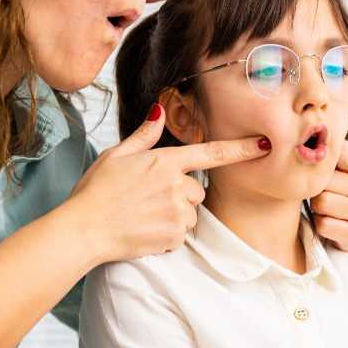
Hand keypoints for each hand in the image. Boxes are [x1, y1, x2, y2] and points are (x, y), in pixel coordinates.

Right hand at [65, 105, 270, 262]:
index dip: (241, 149)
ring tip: (144, 217)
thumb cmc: (95, 193)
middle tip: (148, 201)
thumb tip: (159, 111)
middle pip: (197, 191)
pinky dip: (167, 236)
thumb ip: (144, 136)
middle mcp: (175, 185)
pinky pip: (181, 235)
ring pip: (191, 214)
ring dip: (174, 217)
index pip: (212, 152)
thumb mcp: (116, 156)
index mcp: (164, 161)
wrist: (83, 230)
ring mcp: (176, 212)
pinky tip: (144, 232)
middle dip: (180, 196)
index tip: (264, 144)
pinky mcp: (173, 236)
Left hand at [310, 140, 347, 253]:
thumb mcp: (341, 176)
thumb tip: (311, 136)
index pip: (342, 152)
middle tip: (319, 195)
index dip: (324, 157)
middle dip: (315, 190)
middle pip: (324, 181)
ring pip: (322, 202)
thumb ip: (331, 159)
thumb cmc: (342, 200)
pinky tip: (328, 224)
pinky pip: (324, 224)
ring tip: (324, 210)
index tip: (315, 161)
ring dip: (316, 209)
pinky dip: (320, 226)